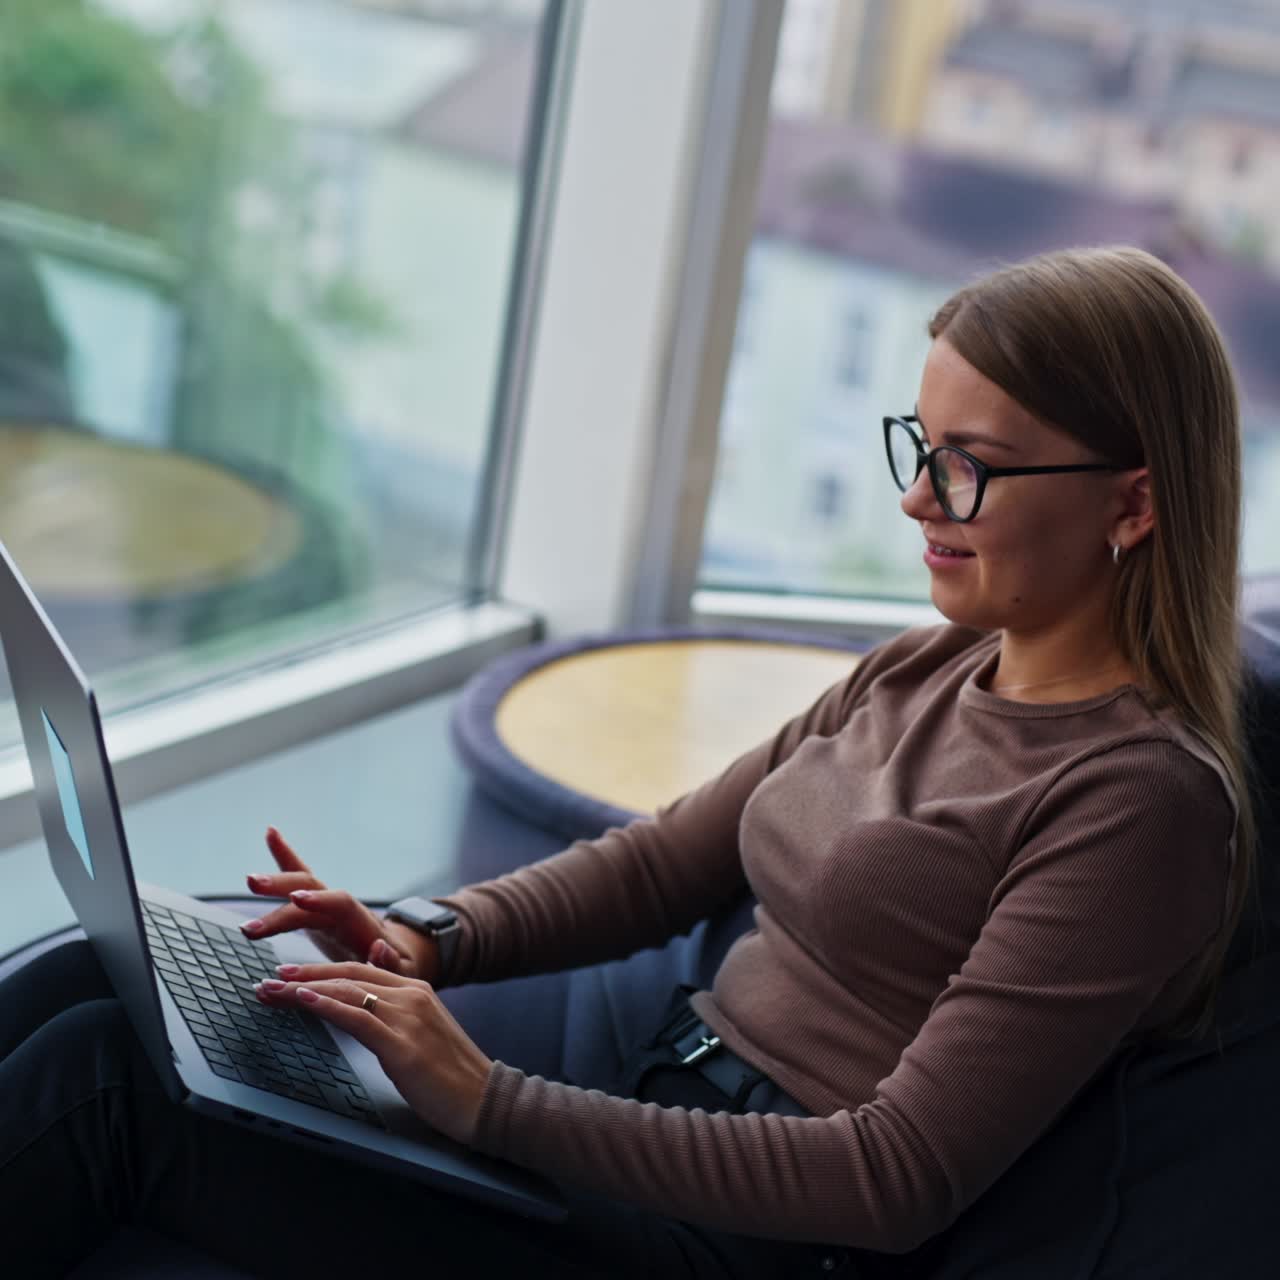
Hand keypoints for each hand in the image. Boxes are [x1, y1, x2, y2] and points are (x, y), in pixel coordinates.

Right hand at [242, 827, 437, 980]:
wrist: (398, 955)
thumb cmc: (398, 966)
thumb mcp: (403, 972)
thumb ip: (390, 963)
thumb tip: (379, 947)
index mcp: (362, 924)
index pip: (341, 906)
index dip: (320, 902)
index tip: (297, 901)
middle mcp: (343, 908)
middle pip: (314, 890)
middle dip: (286, 891)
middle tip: (256, 894)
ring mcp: (328, 905)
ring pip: (301, 885)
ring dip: (275, 883)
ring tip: (250, 880)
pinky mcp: (315, 907)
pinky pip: (300, 879)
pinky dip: (286, 855)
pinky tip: (272, 832)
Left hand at [254, 961, 489, 1144]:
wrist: (484, 1100)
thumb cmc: (452, 1075)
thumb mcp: (422, 1034)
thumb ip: (395, 1015)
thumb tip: (365, 1008)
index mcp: (417, 989)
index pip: (360, 970)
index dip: (321, 970)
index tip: (291, 975)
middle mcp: (412, 995)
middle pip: (348, 975)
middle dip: (304, 976)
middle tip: (270, 980)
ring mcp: (408, 1017)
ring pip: (347, 991)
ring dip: (303, 989)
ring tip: (272, 991)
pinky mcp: (402, 1045)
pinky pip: (357, 1018)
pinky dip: (326, 1006)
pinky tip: (304, 1001)